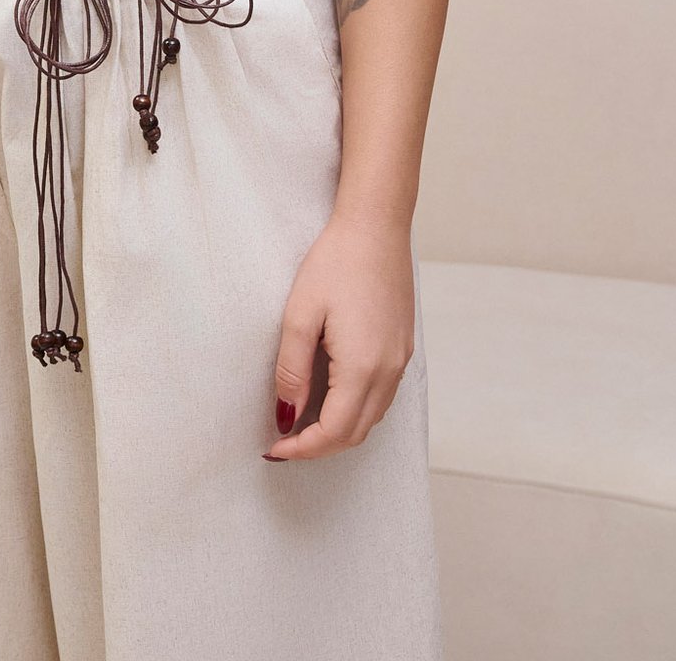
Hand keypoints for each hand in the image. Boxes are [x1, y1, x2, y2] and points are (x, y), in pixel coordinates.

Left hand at [265, 211, 414, 460]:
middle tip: (282, 442)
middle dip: (318, 446)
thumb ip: (292, 369)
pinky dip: (354, 409)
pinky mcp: (403, 348)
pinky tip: (329, 395)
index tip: (273, 449)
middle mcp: (389, 372)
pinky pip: (381, 396)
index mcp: (363, 368)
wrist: (376, 226)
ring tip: (300, 422)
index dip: (302, 449)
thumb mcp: (300, 314)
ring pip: (371, 418)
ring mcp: (401, 361)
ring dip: (337, 430)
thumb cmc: (335, 263)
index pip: (333, 432)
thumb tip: (286, 414)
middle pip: (355, 433)